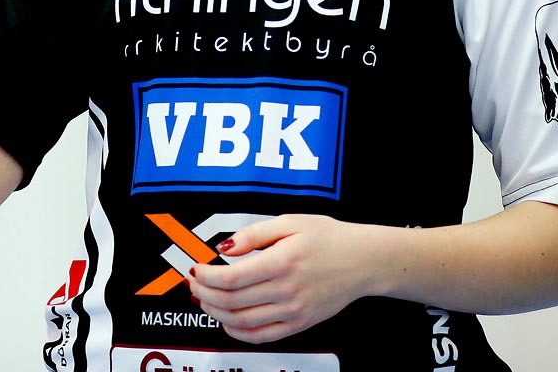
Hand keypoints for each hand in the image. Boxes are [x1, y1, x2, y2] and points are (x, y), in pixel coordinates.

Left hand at [186, 214, 381, 344]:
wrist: (363, 261)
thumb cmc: (329, 238)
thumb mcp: (291, 221)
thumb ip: (255, 233)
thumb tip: (225, 247)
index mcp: (283, 261)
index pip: (231, 277)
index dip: (206, 276)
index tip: (196, 269)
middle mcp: (287, 290)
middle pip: (231, 300)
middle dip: (204, 292)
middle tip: (194, 283)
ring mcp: (293, 311)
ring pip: (241, 321)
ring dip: (215, 311)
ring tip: (204, 299)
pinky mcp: (298, 324)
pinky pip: (260, 336)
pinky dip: (236, 331)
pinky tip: (226, 319)